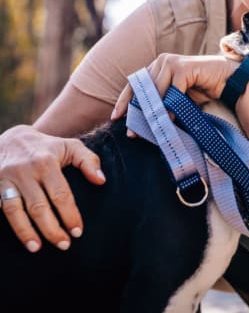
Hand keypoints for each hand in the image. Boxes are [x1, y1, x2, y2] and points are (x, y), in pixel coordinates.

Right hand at [0, 125, 105, 251]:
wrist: (11, 139)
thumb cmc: (47, 147)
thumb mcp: (70, 146)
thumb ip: (88, 161)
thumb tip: (101, 181)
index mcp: (46, 162)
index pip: (60, 194)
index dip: (70, 215)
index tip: (78, 231)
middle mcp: (25, 171)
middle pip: (39, 207)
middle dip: (52, 229)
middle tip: (65, 244)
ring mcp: (6, 180)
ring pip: (15, 211)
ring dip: (26, 232)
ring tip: (37, 248)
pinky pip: (1, 209)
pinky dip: (10, 226)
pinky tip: (20, 238)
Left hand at [112, 53, 238, 120]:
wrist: (225, 80)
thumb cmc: (200, 89)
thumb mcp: (175, 98)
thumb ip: (160, 104)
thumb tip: (140, 124)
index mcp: (156, 66)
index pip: (135, 84)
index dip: (124, 101)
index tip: (116, 117)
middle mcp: (161, 61)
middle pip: (142, 89)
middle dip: (137, 112)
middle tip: (132, 132)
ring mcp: (172, 62)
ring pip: (156, 90)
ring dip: (153, 112)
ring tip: (150, 129)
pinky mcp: (183, 67)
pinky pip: (173, 90)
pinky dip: (170, 106)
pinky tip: (170, 119)